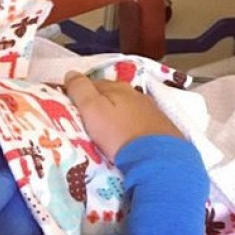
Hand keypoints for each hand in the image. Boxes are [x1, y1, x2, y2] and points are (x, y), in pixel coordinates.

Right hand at [64, 71, 182, 160]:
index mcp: (118, 88)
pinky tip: (129, 137)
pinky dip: (132, 125)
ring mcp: (153, 111)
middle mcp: (137, 94)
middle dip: (100, 102)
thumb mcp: (92, 109)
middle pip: (111, 94)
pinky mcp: (164, 129)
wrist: (159, 161)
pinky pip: (141, 122)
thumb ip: (80, 89)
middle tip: (88, 119)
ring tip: (108, 129)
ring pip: (128, 107)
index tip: (71, 106)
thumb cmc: (119, 134)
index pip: (92, 83)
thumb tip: (71, 73)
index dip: (80, 93)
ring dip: (117, 114)